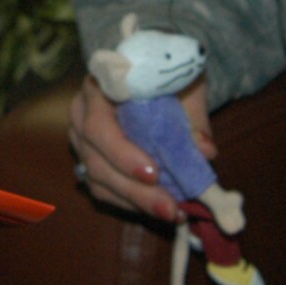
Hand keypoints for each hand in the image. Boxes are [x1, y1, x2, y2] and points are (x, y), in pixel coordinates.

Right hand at [67, 74, 214, 222]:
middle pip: (97, 158)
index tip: (154, 173)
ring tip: (171, 213)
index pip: (98, 124)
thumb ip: (193, 115)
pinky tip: (157, 209)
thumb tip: (204, 151)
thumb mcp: (184, 83)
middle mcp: (81, 113)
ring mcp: (81, 139)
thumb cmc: (166, 74)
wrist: (155, 71)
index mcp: (99, 87)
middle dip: (135, 189)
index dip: (122, 153)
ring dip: (135, 201)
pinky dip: (129, 203)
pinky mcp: (89, 159)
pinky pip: (101, 189)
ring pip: (97, 178)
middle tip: (170, 207)